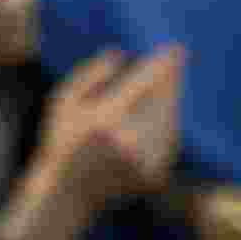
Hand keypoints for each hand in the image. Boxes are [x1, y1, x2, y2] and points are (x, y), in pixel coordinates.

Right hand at [0, 46, 185, 239]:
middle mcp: (129, 139)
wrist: (68, 191)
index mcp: (105, 118)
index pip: (143, 83)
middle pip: (162, 100)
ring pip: (169, 119)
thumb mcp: (63, 101)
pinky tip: (165, 110)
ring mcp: (144, 159)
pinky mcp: (155, 173)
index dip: (162, 64)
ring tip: (171, 83)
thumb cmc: (62, 140)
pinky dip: (169, 120)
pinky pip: (169, 139)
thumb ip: (89, 74)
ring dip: (172, 99)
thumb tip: (120, 54)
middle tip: (178, 61)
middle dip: (172, 79)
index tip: (174, 49)